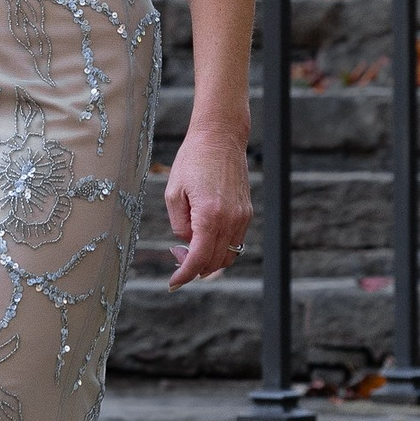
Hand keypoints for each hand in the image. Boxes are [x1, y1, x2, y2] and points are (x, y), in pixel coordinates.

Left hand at [164, 121, 252, 290]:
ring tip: (188, 248)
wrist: (220, 137)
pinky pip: (235, 241)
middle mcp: (231, 220)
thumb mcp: (174, 193)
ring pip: (228, 255)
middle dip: (194, 268)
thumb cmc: (192, 160)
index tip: (173, 283)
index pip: (199, 259)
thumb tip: (188, 244)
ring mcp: (242, 217)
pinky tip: (203, 237)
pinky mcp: (246, 212)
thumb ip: (180, 225)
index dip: (184, 275)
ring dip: (209, 260)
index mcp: (210, 216)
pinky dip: (220, 247)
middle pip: (215, 262)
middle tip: (176, 258)